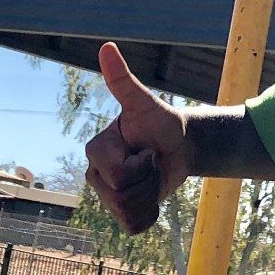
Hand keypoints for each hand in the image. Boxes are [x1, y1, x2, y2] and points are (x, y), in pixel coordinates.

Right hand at [84, 42, 189, 232]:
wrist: (178, 145)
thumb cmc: (160, 121)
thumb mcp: (144, 103)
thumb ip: (123, 81)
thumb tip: (107, 47)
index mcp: (96, 151)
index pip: (118, 175)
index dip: (142, 164)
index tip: (147, 149)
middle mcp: (95, 175)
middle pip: (122, 197)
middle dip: (148, 180)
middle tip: (152, 163)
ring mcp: (108, 197)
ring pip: (129, 213)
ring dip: (151, 197)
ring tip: (152, 177)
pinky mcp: (123, 214)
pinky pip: (134, 227)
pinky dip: (150, 215)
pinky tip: (153, 197)